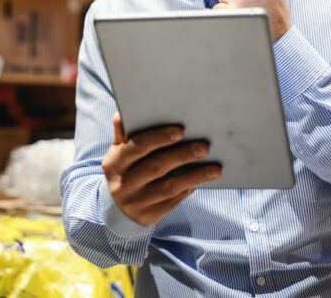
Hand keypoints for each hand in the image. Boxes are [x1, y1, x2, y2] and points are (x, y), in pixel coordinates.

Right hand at [101, 112, 221, 225]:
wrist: (117, 208)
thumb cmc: (124, 170)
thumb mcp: (118, 153)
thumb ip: (123, 134)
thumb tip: (121, 115)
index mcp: (115, 162)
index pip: (138, 147)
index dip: (159, 138)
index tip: (181, 131)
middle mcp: (123, 183)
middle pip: (157, 167)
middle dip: (183, 155)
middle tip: (205, 147)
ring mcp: (137, 202)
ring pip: (169, 187)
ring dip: (194, 176)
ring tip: (215, 169)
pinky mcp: (150, 216)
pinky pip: (173, 201)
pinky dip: (188, 189)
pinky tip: (201, 181)